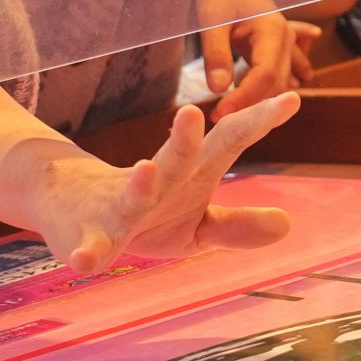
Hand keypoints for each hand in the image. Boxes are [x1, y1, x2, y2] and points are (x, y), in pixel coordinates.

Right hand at [5, 95, 299, 275]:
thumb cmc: (147, 213)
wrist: (68, 206)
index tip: (292, 99)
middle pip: (176, 159)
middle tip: (194, 111)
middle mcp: (155, 183)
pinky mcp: (87, 236)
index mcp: (188, 176)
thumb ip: (236, 225)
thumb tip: (287, 223)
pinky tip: (84, 261)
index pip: (227, 142)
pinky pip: (87, 246)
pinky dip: (86, 252)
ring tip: (145, 169)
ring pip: (131, 195)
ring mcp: (119, 208)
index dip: (257, 122)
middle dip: (185, 139)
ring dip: (139, 183)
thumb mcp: (195, 224)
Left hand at [192, 0, 303, 113]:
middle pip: (275, 85)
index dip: (243, 99)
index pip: (264, 76)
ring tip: (235, 121)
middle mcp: (286, 41)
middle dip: (250, 105)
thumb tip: (218, 89)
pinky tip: (269, 111)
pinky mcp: (276, 49)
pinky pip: (279, 76)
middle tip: (218, 122)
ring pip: (279, 84)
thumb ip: (215, 53)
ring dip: (260, 102)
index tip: (219, 114)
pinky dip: (270, 92)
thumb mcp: (212, 18)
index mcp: (273, 32)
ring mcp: (285, 45)